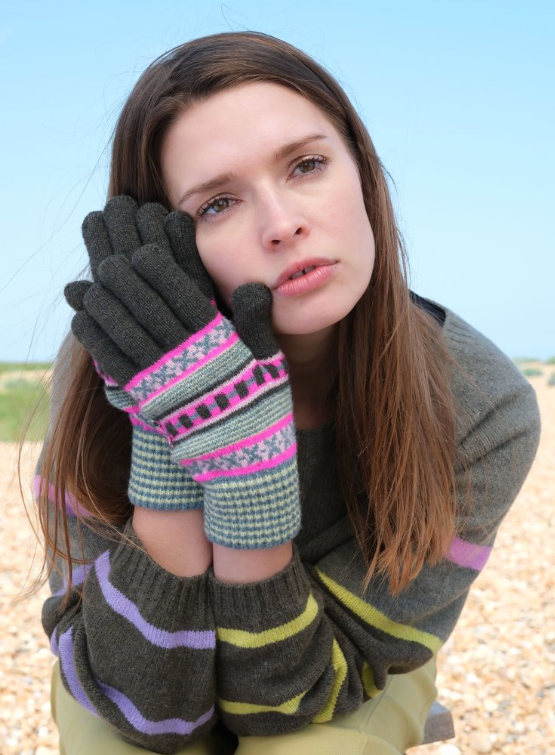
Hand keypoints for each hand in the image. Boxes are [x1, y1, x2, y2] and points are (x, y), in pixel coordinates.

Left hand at [65, 215, 299, 548]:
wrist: (243, 456)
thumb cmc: (260, 403)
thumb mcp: (269, 359)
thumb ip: (257, 322)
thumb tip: (253, 286)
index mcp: (217, 342)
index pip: (183, 296)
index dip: (161, 271)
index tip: (145, 248)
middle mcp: (186, 356)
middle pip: (149, 308)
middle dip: (127, 280)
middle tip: (111, 257)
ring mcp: (164, 378)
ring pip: (126, 332)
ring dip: (105, 305)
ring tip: (89, 283)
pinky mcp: (147, 398)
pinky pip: (115, 363)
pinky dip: (96, 340)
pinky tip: (83, 320)